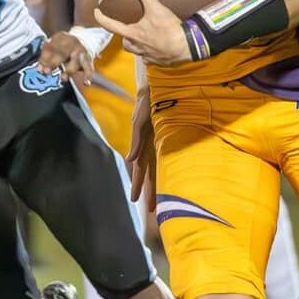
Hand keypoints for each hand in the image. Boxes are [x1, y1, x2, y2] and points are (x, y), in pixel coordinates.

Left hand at [37, 30, 92, 86]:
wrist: (84, 38)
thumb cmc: (63, 47)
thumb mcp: (54, 45)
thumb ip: (46, 56)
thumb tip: (40, 69)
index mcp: (61, 38)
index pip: (50, 48)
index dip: (44, 59)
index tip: (39, 69)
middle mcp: (72, 43)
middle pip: (61, 53)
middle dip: (53, 63)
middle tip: (46, 72)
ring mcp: (81, 52)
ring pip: (75, 62)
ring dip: (69, 71)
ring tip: (63, 78)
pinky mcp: (88, 60)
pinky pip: (89, 69)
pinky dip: (88, 76)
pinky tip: (86, 83)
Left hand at [94, 0, 190, 65]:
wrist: (187, 47)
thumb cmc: (170, 30)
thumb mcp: (156, 8)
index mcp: (134, 34)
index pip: (111, 26)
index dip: (101, 18)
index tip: (96, 13)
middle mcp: (138, 47)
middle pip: (125, 43)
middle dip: (125, 37)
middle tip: (128, 30)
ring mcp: (149, 56)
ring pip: (137, 52)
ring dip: (138, 45)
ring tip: (144, 38)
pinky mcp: (160, 61)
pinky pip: (151, 58)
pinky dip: (152, 52)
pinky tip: (159, 47)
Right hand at [126, 87, 155, 208]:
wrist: (154, 88)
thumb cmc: (145, 103)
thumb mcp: (139, 122)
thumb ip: (136, 141)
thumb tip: (129, 160)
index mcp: (142, 146)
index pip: (139, 170)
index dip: (137, 185)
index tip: (134, 200)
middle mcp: (149, 147)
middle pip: (148, 174)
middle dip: (149, 191)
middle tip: (152, 210)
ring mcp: (157, 143)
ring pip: (156, 169)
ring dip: (156, 184)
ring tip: (160, 201)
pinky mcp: (165, 137)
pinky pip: (164, 158)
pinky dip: (164, 170)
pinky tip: (169, 179)